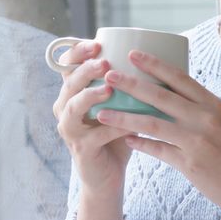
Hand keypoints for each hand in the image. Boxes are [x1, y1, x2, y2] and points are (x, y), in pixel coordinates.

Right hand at [52, 41, 134, 196]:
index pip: (67, 65)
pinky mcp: (82, 150)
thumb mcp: (117, 105)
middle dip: (85, 70)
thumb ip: (125, 84)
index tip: (96, 43)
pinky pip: (94, 136)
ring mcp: (70, 130)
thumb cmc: (115, 134)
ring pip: (72, 108)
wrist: (107, 176)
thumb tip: (154, 56)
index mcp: (73, 92)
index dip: (77, 52)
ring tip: (107, 88)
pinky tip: (127, 124)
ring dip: (89, 96)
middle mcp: (65, 108)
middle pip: (68, 83)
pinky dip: (112, 127)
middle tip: (105, 63)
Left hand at [93, 50, 220, 219]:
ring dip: (124, 118)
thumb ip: (198, 108)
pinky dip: (140, 144)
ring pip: (152, 123)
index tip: (133, 54)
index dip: (154, 64)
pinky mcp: (190, 164)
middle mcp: (204, 118)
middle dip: (132, 84)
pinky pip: (158, 151)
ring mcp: (196, 141)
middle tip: (109, 76)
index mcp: (212, 104)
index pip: (180, 77)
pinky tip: (125, 140)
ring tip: (101, 113)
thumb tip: (169, 94)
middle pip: (161, 96)